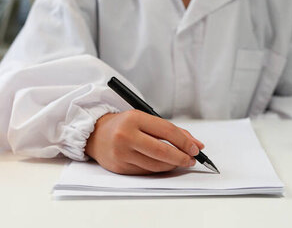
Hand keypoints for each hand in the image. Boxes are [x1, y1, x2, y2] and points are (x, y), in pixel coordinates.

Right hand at [85, 110, 204, 174]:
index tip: (195, 148)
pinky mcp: (120, 167)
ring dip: (172, 165)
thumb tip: (195, 144)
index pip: (167, 131)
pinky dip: (159, 170)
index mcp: (134, 119)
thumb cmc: (123, 125)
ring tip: (180, 162)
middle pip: (162, 151)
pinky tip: (165, 166)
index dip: (185, 142)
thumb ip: (169, 130)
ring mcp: (121, 153)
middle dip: (181, 157)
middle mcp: (126, 136)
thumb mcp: (144, 119)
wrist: (95, 135)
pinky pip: (146, 172)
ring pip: (155, 165)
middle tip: (191, 160)